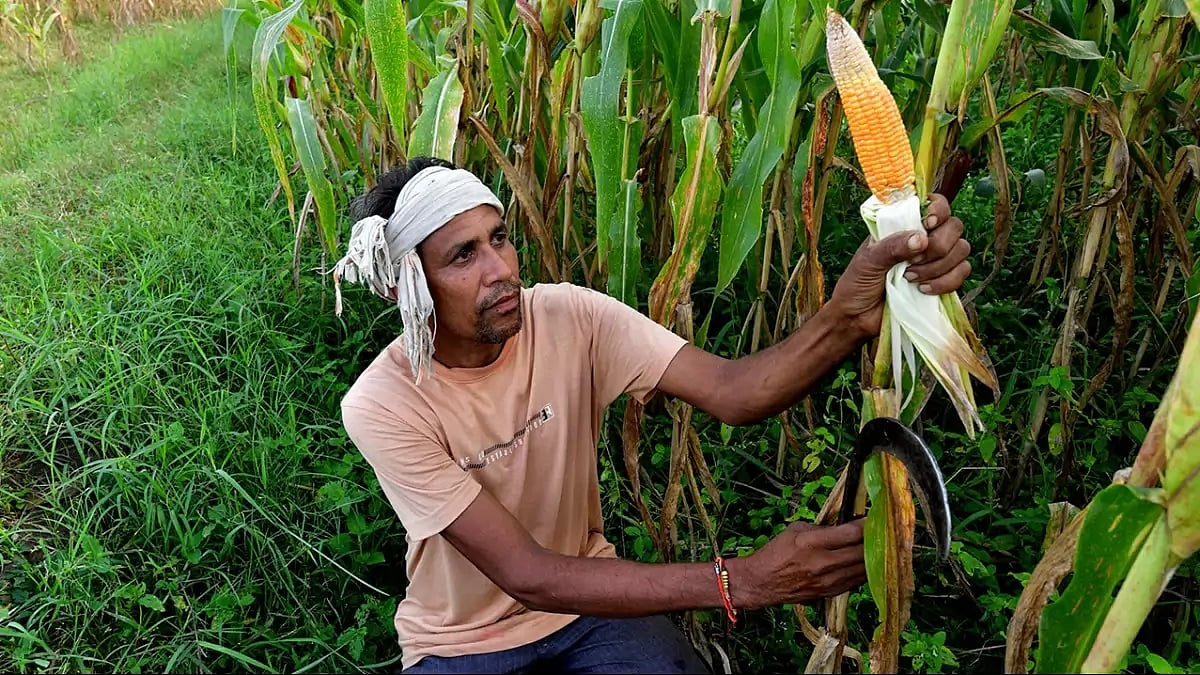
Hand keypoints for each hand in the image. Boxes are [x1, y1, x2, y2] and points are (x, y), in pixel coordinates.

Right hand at [726, 519, 866, 608]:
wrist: (763, 582)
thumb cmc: (777, 552)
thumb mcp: (796, 529)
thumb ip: (823, 527)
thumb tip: (846, 524)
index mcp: (812, 543)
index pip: (852, 533)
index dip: (868, 524)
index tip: (875, 516)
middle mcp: (824, 563)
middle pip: (863, 551)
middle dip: (876, 539)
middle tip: (881, 530)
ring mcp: (830, 581)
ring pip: (865, 568)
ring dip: (875, 556)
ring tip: (879, 544)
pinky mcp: (832, 592)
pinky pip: (858, 580)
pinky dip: (866, 569)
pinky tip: (867, 561)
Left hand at [827, 193, 971, 338]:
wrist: (858, 317)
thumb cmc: (858, 283)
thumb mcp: (869, 260)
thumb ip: (893, 246)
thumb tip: (921, 239)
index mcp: (905, 225)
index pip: (936, 204)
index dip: (938, 210)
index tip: (927, 224)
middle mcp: (926, 238)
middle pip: (955, 226)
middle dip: (938, 246)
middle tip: (912, 262)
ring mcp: (937, 259)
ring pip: (962, 250)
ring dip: (939, 267)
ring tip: (911, 278)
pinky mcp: (945, 280)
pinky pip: (962, 273)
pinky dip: (946, 282)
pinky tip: (923, 290)